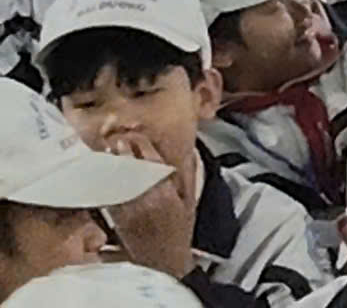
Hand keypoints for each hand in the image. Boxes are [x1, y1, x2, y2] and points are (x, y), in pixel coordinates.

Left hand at [104, 136, 194, 278]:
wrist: (164, 263)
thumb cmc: (179, 232)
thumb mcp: (191, 202)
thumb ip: (189, 175)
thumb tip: (188, 151)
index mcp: (168, 193)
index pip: (153, 163)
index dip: (142, 147)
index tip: (134, 135)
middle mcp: (148, 199)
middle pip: (132, 169)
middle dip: (123, 152)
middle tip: (116, 139)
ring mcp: (131, 209)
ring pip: (118, 180)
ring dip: (111, 164)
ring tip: (107, 151)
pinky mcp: (118, 218)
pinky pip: (110, 196)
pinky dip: (105, 182)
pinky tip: (102, 173)